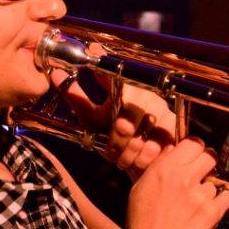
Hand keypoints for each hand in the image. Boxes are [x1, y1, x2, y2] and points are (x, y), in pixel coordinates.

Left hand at [50, 65, 176, 179]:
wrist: (144, 163)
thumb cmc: (116, 139)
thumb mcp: (94, 119)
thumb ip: (77, 98)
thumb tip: (54, 74)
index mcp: (127, 86)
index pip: (114, 75)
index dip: (106, 73)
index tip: (96, 65)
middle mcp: (147, 95)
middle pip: (124, 119)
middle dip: (115, 139)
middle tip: (112, 148)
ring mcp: (163, 112)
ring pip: (137, 137)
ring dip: (126, 153)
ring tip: (123, 157)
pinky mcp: (174, 131)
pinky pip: (153, 148)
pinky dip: (140, 159)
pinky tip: (137, 161)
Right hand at [124, 138, 228, 228]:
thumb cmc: (142, 226)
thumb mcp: (140, 189)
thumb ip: (159, 168)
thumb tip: (175, 152)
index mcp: (163, 169)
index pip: (192, 143)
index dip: (195, 150)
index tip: (194, 158)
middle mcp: (183, 178)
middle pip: (209, 155)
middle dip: (207, 165)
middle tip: (201, 176)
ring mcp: (200, 195)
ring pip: (216, 180)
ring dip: (210, 190)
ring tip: (195, 207)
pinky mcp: (213, 213)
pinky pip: (228, 196)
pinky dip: (222, 202)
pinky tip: (208, 211)